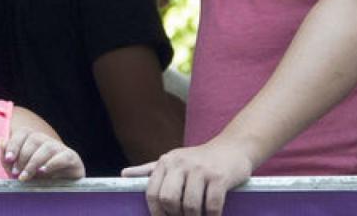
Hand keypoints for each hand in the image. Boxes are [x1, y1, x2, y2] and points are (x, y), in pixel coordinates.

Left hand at [1, 127, 84, 180]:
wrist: (59, 191)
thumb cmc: (36, 179)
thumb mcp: (18, 171)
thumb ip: (7, 158)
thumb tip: (1, 141)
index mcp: (33, 140)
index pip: (23, 132)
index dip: (14, 144)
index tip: (8, 159)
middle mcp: (47, 141)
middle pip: (34, 139)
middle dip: (22, 157)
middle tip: (16, 173)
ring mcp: (60, 148)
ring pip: (47, 147)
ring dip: (34, 162)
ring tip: (26, 177)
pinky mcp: (72, 158)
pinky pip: (63, 156)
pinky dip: (52, 163)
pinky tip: (44, 172)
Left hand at [122, 142, 252, 215]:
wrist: (233, 147)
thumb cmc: (199, 159)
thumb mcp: (173, 160)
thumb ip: (149, 170)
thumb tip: (123, 174)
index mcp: (166, 162)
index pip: (152, 193)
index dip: (157, 212)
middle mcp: (181, 163)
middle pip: (168, 199)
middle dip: (175, 215)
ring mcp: (201, 169)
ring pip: (190, 205)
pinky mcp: (219, 177)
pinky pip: (211, 206)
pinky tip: (213, 215)